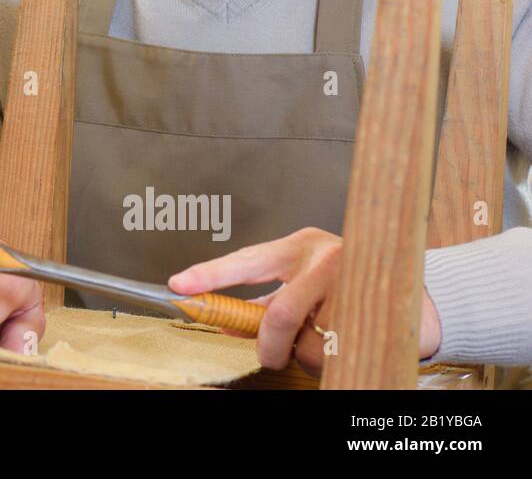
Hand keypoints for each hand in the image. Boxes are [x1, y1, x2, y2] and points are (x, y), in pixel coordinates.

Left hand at [166, 227, 442, 374]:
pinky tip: (346, 339)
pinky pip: (335, 349)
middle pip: (278, 314)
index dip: (210, 275)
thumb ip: (270, 298)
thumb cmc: (353, 286)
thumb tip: (229, 324)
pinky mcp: (371, 307)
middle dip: (268, 345)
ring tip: (327, 337)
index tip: (179, 285)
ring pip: (308, 339)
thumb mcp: (307, 280)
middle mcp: (322, 257)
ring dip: (309, 352)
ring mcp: (349, 281)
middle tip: (269, 356)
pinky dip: (332, 355)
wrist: (424, 293)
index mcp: (298, 246)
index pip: (245, 261)